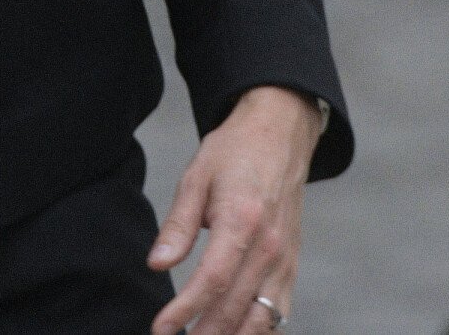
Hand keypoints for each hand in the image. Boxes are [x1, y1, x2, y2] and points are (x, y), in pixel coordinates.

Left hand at [148, 85, 320, 334]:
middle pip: (235, 309)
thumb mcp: (197, 176)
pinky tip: (235, 333)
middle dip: (204, 334)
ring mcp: (285, 260)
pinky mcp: (291, 265)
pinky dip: (258, 331)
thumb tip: (157, 263)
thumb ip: (179, 224)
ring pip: (261, 321)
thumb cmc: (235, 151)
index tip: (161, 329)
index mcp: (241, 221)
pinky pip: (279, 312)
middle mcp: (269, 248)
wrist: (280, 133)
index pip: (211, 281)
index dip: (184, 311)